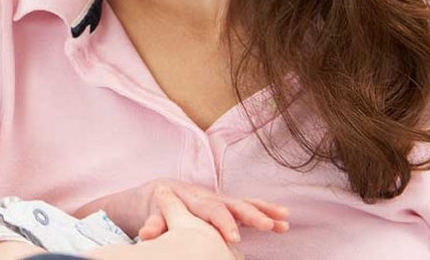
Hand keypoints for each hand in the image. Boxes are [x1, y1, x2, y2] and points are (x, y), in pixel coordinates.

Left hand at [136, 179, 287, 243]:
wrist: (164, 191)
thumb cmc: (161, 206)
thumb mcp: (157, 214)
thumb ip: (156, 224)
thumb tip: (146, 235)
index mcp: (194, 200)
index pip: (210, 211)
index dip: (222, 223)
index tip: (234, 238)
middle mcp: (211, 197)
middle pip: (233, 205)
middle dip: (250, 215)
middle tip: (266, 226)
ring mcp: (222, 200)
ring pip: (245, 203)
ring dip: (264, 211)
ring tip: (283, 220)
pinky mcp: (229, 205)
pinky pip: (250, 206)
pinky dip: (266, 210)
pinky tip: (283, 220)